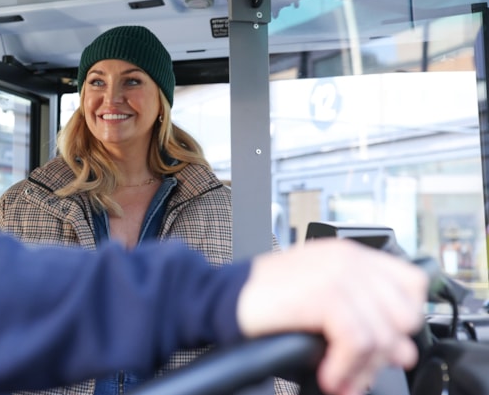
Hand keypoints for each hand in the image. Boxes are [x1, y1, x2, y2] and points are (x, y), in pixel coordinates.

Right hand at [236, 239, 427, 394]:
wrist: (222, 299)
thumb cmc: (265, 303)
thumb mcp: (321, 305)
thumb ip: (362, 317)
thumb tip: (400, 350)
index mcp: (350, 255)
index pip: (411, 285)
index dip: (400, 321)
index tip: (379, 345)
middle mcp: (349, 259)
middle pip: (403, 314)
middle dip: (382, 352)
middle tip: (356, 370)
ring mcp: (338, 273)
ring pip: (382, 334)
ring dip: (361, 368)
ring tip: (338, 378)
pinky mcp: (325, 294)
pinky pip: (357, 342)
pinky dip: (345, 368)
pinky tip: (328, 374)